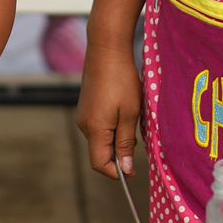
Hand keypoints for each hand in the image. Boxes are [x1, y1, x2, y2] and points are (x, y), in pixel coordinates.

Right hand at [75, 46, 141, 179]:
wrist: (106, 50)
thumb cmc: (122, 80)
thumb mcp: (130, 113)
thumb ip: (126, 142)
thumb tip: (125, 169)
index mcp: (94, 130)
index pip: (100, 164)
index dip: (117, 172)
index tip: (135, 170)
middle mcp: (84, 125)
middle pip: (100, 153)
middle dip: (119, 154)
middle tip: (139, 139)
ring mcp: (83, 115)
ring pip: (100, 139)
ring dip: (117, 138)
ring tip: (132, 119)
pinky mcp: (86, 107)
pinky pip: (99, 126)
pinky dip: (112, 127)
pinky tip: (124, 110)